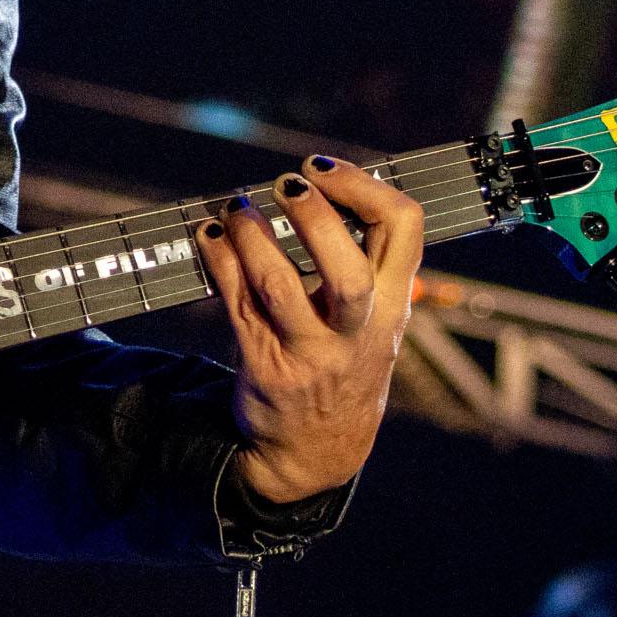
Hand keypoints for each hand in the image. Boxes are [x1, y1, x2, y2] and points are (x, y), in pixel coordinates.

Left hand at [195, 157, 423, 506]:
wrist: (319, 448)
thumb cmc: (346, 360)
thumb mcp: (377, 318)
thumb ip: (365, 261)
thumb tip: (320, 184)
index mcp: (394, 303)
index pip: (404, 230)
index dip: (365, 187)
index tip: (323, 168)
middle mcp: (357, 330)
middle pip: (347, 271)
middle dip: (315, 219)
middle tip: (286, 185)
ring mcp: (311, 353)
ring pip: (280, 288)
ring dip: (252, 238)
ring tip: (236, 209)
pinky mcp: (267, 367)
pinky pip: (238, 306)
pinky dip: (220, 262)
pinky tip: (211, 236)